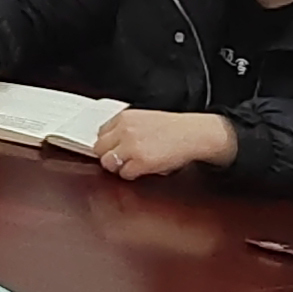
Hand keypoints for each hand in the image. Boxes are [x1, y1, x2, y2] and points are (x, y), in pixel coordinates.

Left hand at [92, 109, 236, 178]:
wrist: (193, 135)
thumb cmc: (174, 129)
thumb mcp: (145, 119)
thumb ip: (126, 127)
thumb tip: (111, 142)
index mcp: (125, 117)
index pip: (100, 133)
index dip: (107, 144)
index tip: (113, 148)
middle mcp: (125, 130)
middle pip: (99, 148)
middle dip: (109, 155)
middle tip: (122, 159)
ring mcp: (131, 146)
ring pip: (107, 163)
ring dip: (118, 166)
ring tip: (132, 164)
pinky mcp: (139, 162)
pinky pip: (124, 174)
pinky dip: (132, 174)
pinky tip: (142, 169)